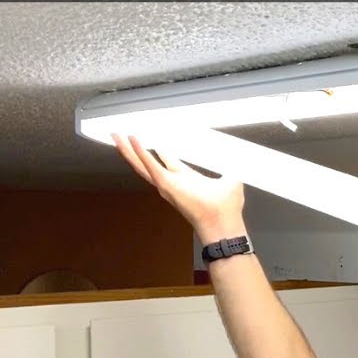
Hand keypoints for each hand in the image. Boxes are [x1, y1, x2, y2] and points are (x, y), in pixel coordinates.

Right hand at [113, 134, 246, 241]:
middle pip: (148, 163)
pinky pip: (149, 166)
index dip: (160, 151)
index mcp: (186, 180)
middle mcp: (173, 182)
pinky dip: (139, 153)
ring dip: (128, 150)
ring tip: (116, 137)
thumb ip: (233, 166)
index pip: (169, 162)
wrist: (223, 221)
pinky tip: (131, 141)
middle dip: (135, 150)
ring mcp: (167, 184)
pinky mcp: (166, 184)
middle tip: (124, 136)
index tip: (155, 139)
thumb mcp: (232, 179)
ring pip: (141, 165)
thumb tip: (241, 155)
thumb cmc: (227, 207)